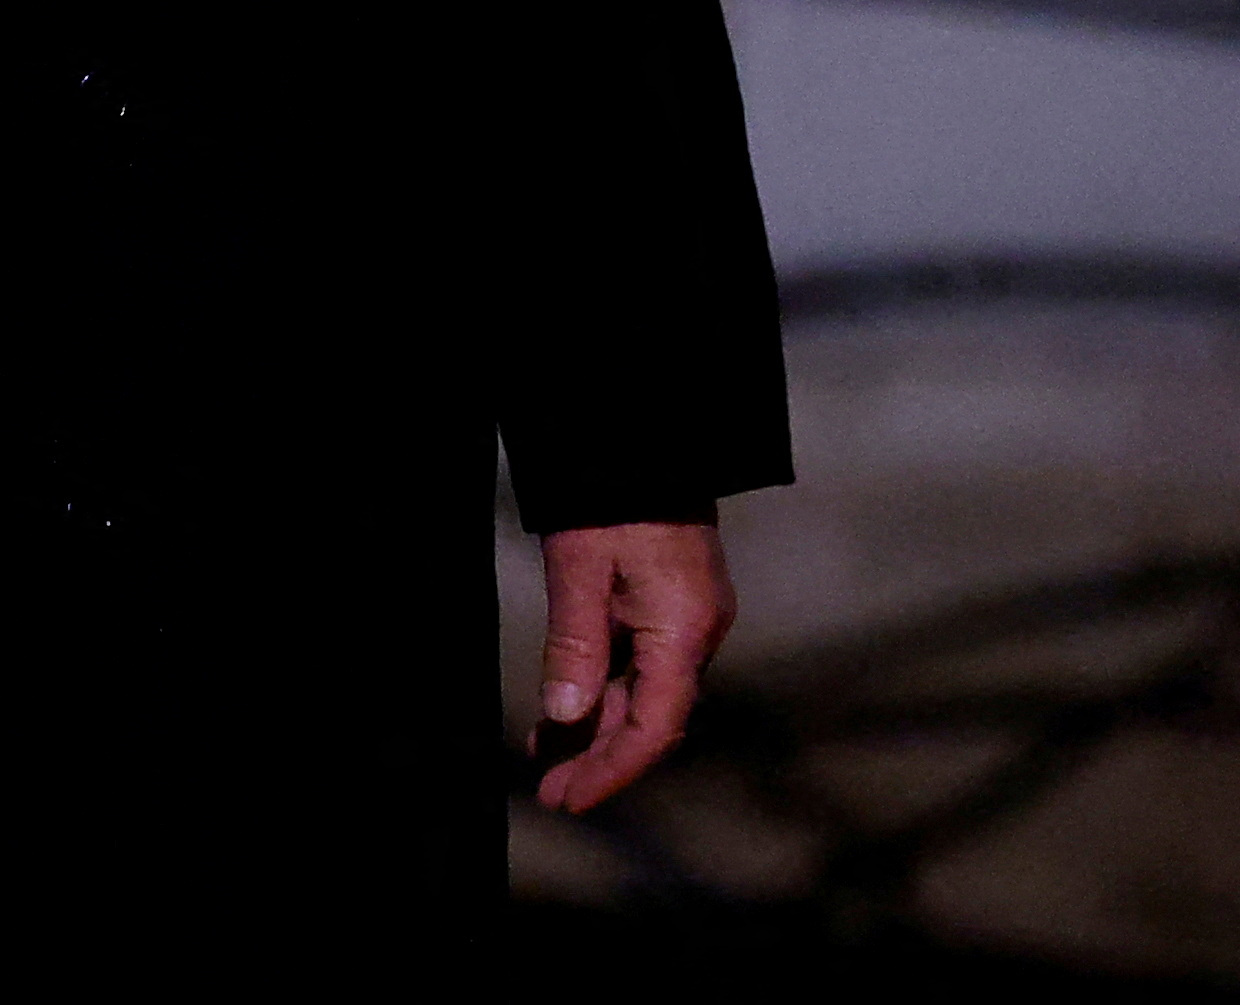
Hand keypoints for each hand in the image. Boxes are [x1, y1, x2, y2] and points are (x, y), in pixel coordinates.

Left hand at [531, 518, 735, 810]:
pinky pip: (638, 666)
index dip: (613, 769)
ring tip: (543, 760)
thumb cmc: (612, 498)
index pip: (655, 727)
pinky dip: (600, 693)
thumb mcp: (579, 570)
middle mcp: (696, 634)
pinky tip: (563, 713)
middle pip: (649, 719)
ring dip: (595, 729)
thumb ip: (575, 646)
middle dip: (598, 759)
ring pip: (641, 695)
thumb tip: (565, 717)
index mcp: (684, 631)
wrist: (643, 441)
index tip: (572, 799)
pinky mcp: (671, 607)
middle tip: (548, 794)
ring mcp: (687, 621)